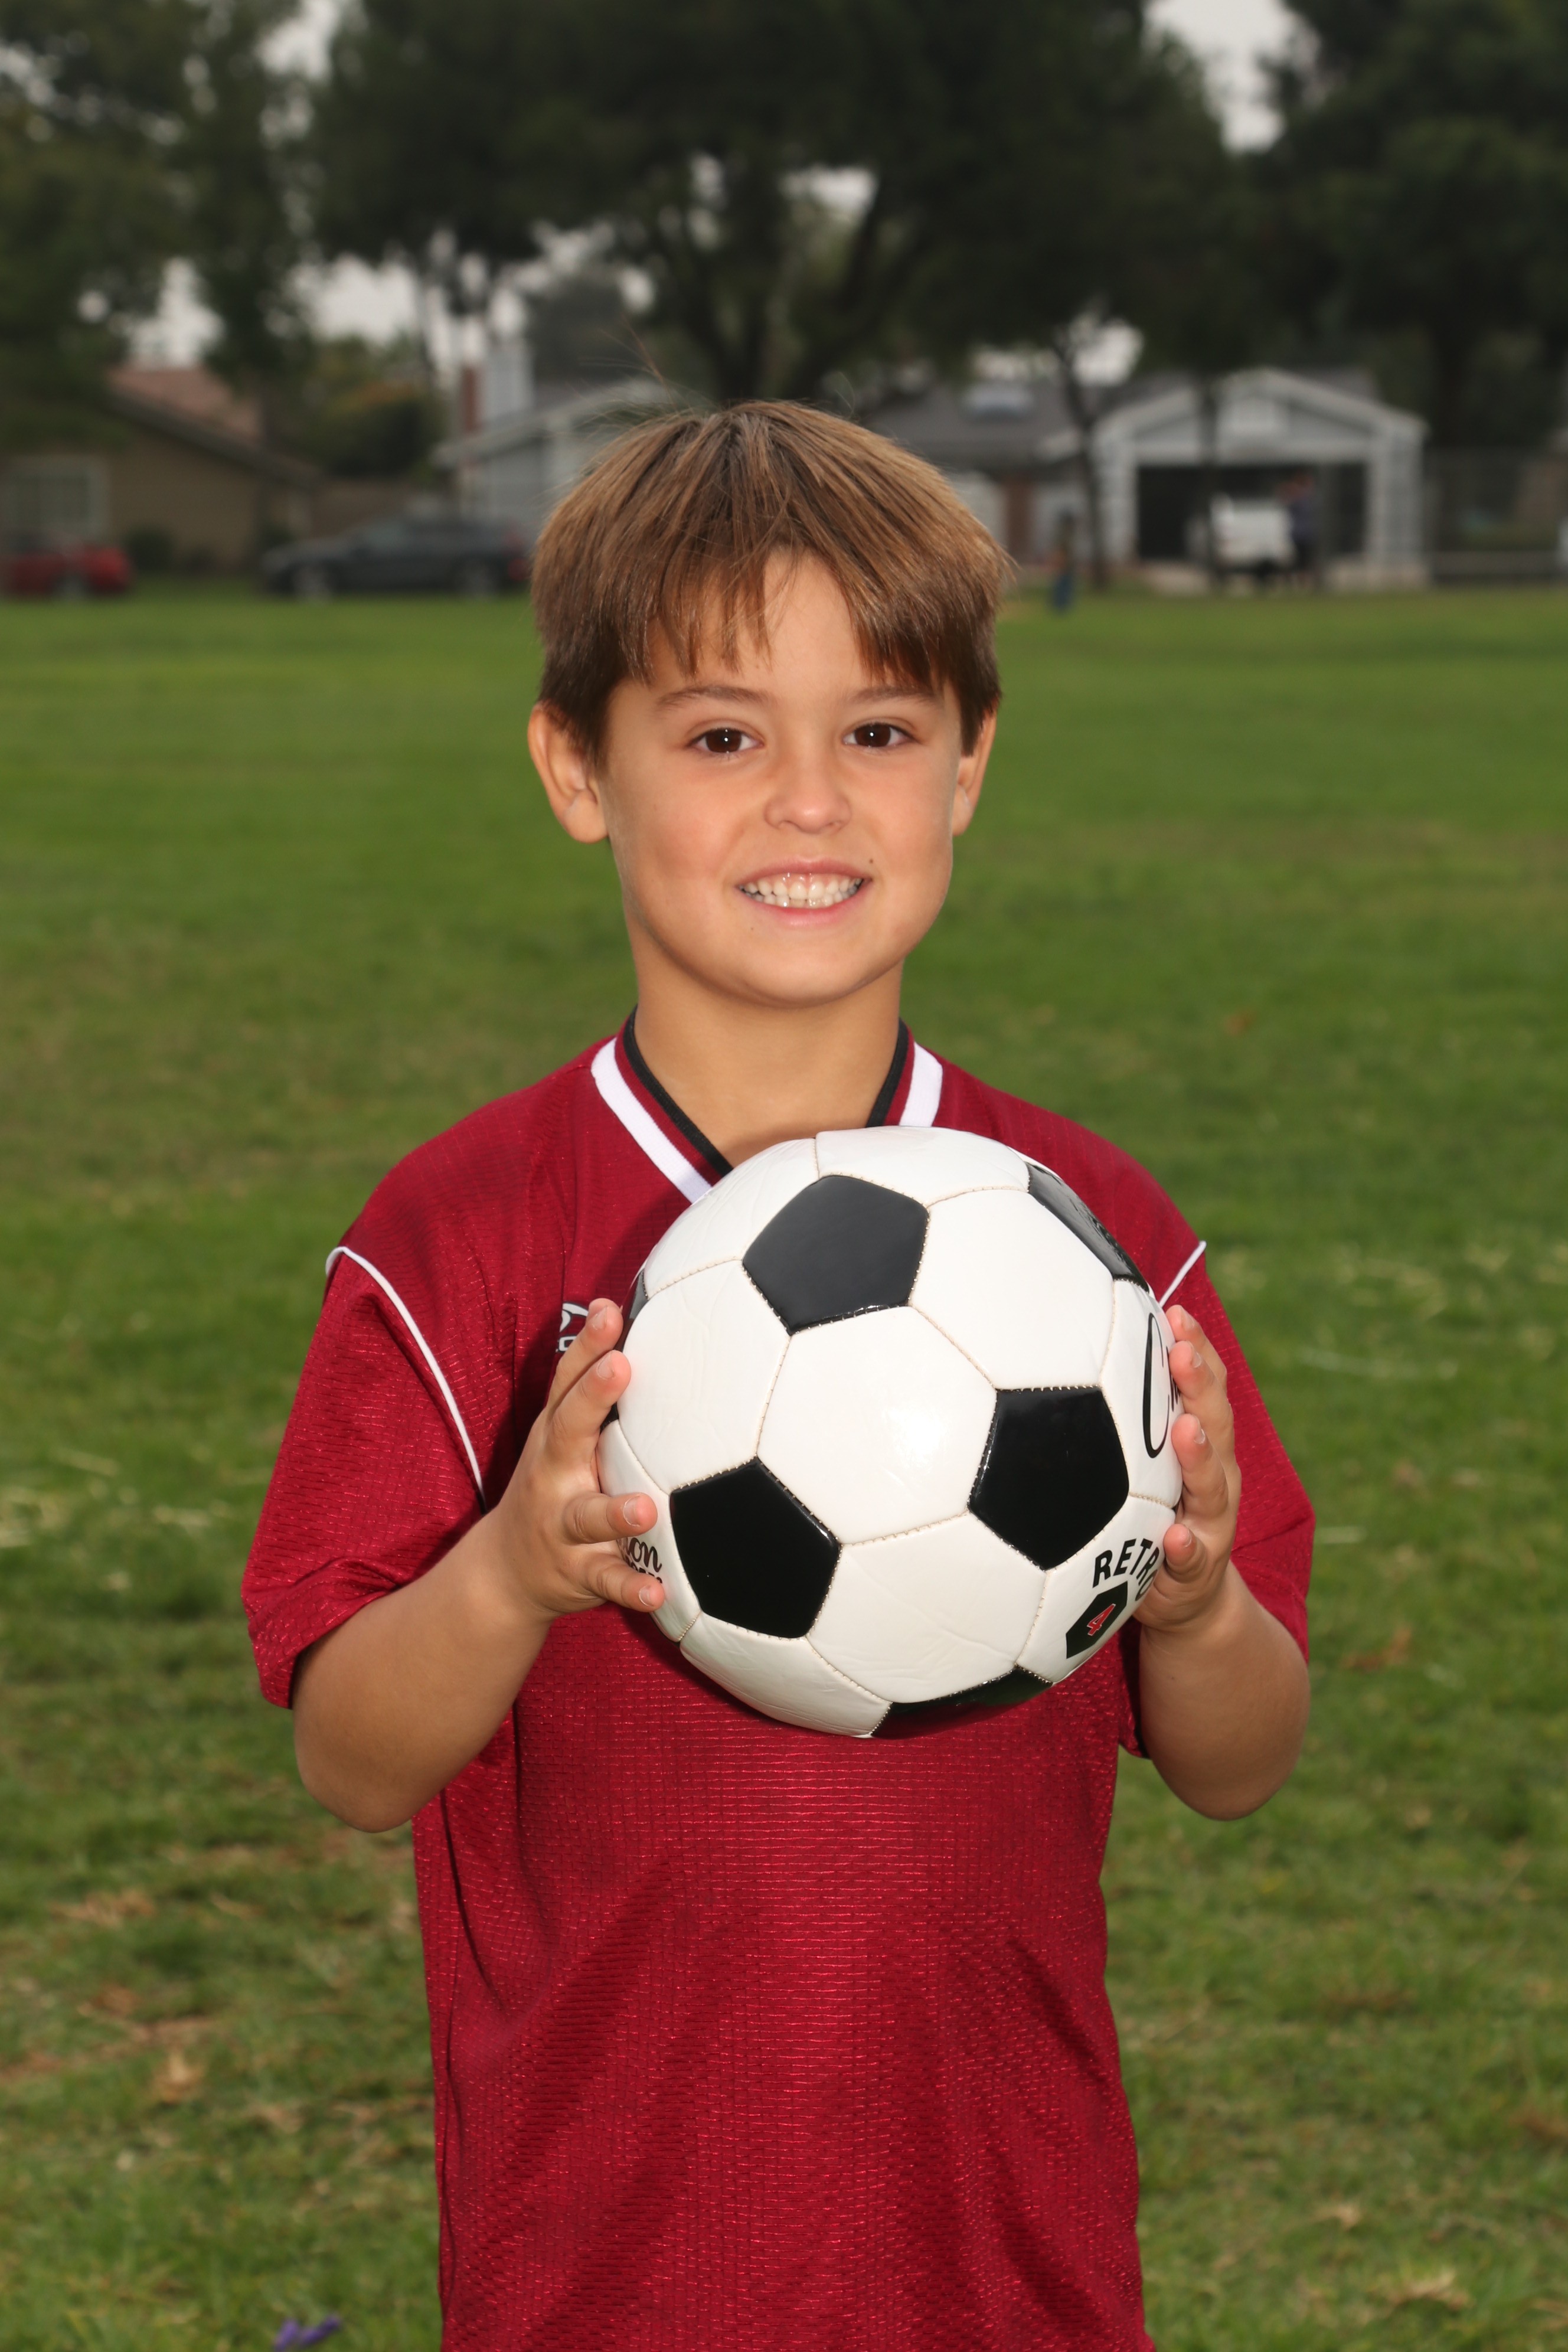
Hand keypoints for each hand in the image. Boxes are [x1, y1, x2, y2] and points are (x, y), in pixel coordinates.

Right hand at [487, 1298, 663, 1623]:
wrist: (504, 1573)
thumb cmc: (552, 1485)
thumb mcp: (559, 1434)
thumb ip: (583, 1380)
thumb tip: (609, 1304)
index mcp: (555, 1437)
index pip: (566, 1383)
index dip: (586, 1346)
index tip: (609, 1313)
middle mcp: (554, 1474)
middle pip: (568, 1431)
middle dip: (592, 1398)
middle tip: (620, 1367)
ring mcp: (563, 1525)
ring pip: (588, 1516)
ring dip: (615, 1511)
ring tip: (645, 1509)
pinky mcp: (579, 1571)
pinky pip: (607, 1580)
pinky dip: (630, 1588)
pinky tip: (658, 1593)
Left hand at [1134, 1304, 1240, 1637]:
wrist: (1190, 1601)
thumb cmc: (1154, 1517)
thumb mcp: (1145, 1467)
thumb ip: (1127, 1421)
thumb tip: (1082, 1357)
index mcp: (1202, 1446)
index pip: (1205, 1388)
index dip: (1196, 1349)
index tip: (1175, 1311)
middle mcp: (1215, 1478)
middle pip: (1215, 1424)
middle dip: (1200, 1385)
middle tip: (1179, 1350)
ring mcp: (1211, 1524)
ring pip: (1213, 1486)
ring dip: (1200, 1456)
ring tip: (1186, 1428)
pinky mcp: (1197, 1571)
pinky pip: (1192, 1559)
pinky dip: (1185, 1547)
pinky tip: (1174, 1538)